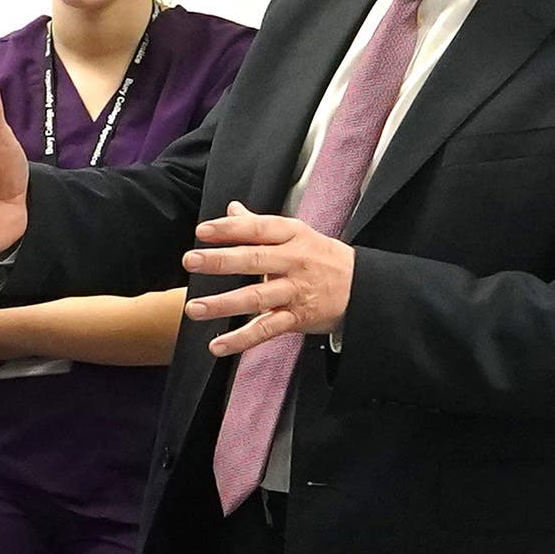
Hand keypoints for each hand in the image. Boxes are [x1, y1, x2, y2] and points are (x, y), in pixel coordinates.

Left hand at [181, 204, 354, 356]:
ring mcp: (296, 291)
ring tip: (194, 308)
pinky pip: (266, 330)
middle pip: (255, 259)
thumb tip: (232, 208)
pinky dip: (241, 339)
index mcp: (293, 236)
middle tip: (191, 261)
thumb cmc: (323, 258)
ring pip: (256, 297)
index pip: (259, 228)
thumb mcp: (298, 235)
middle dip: (221, 261)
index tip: (202, 230)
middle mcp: (294, 262)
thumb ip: (261, 225)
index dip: (230, 228)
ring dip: (223, 304)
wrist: (364, 288)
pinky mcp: (297, 318)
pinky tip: (217, 345)